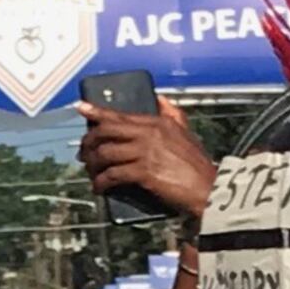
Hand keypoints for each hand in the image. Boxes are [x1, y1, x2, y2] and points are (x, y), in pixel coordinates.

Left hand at [76, 97, 215, 220]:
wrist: (208, 190)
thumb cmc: (198, 166)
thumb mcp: (186, 132)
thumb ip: (173, 114)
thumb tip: (160, 98)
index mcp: (158, 122)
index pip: (120, 114)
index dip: (97, 111)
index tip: (81, 108)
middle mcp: (149, 133)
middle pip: (107, 132)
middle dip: (89, 142)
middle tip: (84, 152)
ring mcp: (145, 152)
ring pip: (106, 153)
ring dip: (93, 165)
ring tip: (91, 173)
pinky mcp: (143, 172)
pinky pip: (113, 174)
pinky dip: (101, 182)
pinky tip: (99, 188)